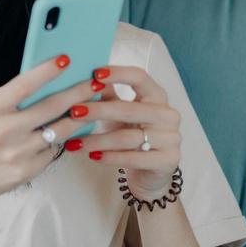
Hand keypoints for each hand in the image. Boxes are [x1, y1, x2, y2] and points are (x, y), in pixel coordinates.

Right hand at [0, 53, 107, 210]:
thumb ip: (9, 96)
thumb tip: (45, 78)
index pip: (24, 85)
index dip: (47, 71)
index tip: (66, 59)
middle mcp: (4, 130)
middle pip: (50, 106)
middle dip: (77, 92)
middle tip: (95, 82)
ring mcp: (18, 152)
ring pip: (60, 130)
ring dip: (80, 116)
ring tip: (93, 104)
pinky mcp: (28, 170)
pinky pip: (54, 149)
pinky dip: (63, 139)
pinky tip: (71, 130)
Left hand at [70, 64, 180, 198]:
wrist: (150, 172)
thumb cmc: (133, 136)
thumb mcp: (119, 114)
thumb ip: (108, 96)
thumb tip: (87, 78)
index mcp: (158, 96)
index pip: (140, 77)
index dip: (118, 73)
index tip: (95, 73)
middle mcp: (168, 115)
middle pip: (130, 109)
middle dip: (99, 110)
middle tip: (74, 112)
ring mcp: (171, 138)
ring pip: (127, 137)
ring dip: (98, 140)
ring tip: (75, 143)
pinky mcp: (168, 161)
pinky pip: (133, 158)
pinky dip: (110, 157)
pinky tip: (93, 156)